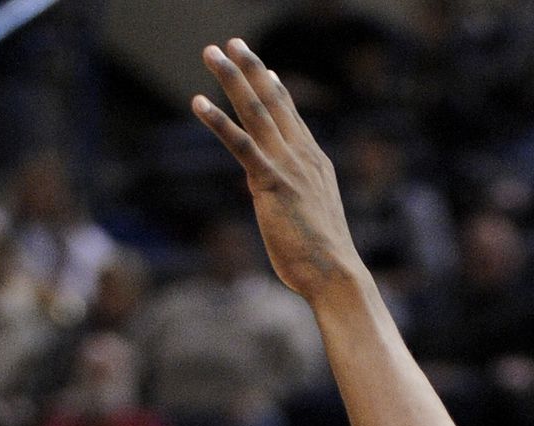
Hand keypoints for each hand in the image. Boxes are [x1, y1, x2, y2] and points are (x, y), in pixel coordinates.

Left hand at [192, 39, 362, 301]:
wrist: (335, 274)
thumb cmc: (323, 260)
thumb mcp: (311, 222)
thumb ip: (296, 202)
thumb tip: (284, 204)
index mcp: (315, 165)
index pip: (293, 119)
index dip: (277, 91)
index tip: (266, 69)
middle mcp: (302, 156)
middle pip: (274, 102)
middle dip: (251, 69)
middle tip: (232, 43)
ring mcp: (287, 166)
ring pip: (256, 110)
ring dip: (231, 78)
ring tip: (211, 53)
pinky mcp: (270, 182)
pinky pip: (240, 143)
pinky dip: (217, 120)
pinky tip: (198, 102)